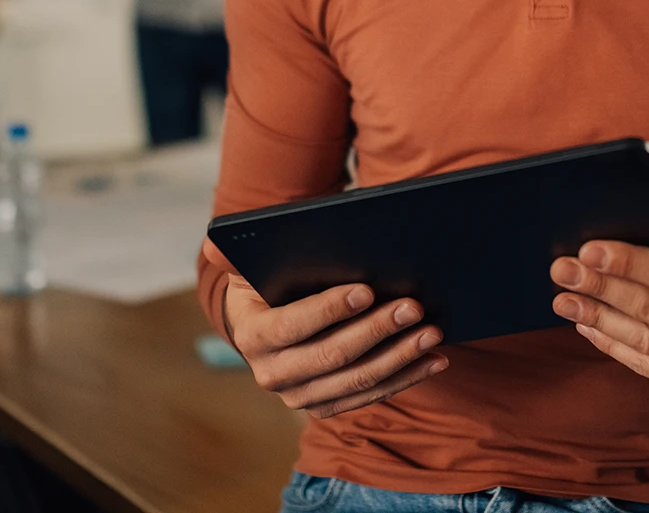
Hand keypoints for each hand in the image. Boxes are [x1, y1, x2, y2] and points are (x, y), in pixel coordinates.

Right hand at [201, 239, 447, 418]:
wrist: (266, 325)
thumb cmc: (266, 283)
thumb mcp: (250, 266)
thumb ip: (236, 254)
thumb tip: (214, 243)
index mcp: (253, 337)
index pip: (294, 326)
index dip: (330, 309)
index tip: (366, 290)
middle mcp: (274, 375)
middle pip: (333, 356)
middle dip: (377, 331)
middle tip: (413, 307)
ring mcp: (303, 396)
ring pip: (358, 380)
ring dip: (401, 357)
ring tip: (432, 333)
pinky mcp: (330, 405)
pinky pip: (372, 395)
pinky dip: (407, 377)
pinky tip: (435, 359)